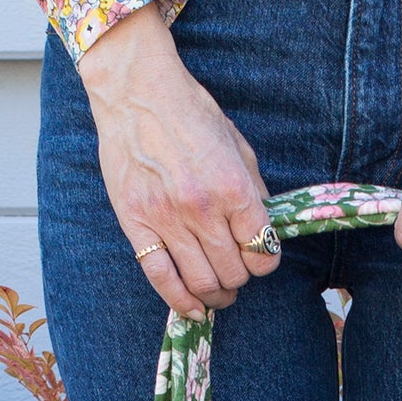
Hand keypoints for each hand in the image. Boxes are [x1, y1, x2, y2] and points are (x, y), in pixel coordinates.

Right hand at [78, 5, 279, 317]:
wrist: (137, 93)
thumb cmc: (191, 114)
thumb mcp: (238, 146)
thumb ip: (254, 192)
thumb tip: (264, 231)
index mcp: (233, 188)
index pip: (262, 252)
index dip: (265, 261)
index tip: (259, 256)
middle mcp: (202, 209)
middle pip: (234, 273)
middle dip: (241, 279)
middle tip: (236, 271)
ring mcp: (167, 220)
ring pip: (202, 283)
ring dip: (216, 295)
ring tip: (218, 292)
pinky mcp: (136, 225)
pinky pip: (161, 279)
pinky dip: (181, 301)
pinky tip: (192, 308)